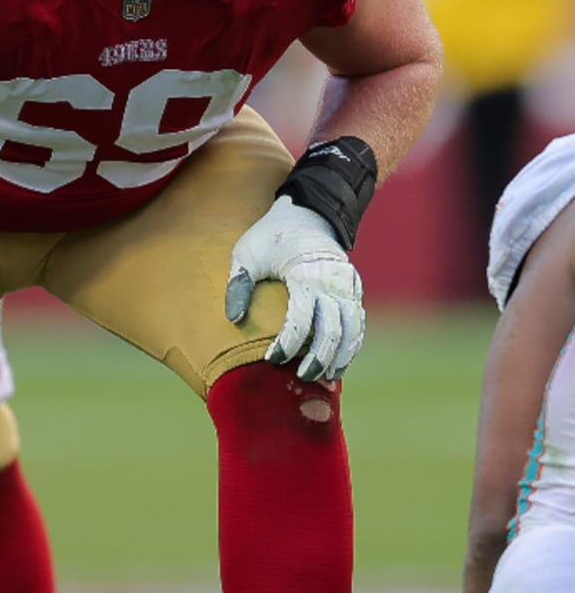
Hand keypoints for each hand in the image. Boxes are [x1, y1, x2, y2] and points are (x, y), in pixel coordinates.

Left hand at [224, 195, 363, 380]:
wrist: (307, 214)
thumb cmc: (270, 236)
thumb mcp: (247, 254)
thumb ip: (239, 285)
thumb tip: (234, 319)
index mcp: (306, 274)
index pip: (301, 320)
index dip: (288, 344)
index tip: (272, 359)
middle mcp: (333, 282)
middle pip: (332, 331)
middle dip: (317, 358)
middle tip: (301, 377)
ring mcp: (348, 286)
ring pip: (352, 330)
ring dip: (340, 357)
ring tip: (325, 379)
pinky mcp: (353, 290)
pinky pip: (358, 323)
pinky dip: (352, 345)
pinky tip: (339, 363)